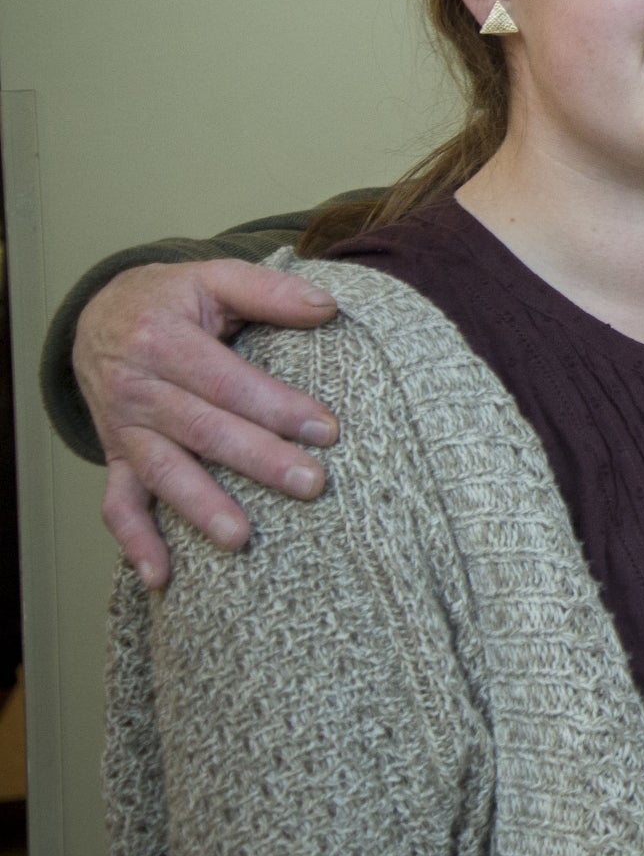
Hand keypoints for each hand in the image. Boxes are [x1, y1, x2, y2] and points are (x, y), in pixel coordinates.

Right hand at [80, 261, 339, 589]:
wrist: (102, 315)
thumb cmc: (172, 299)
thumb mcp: (214, 278)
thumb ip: (269, 290)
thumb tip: (328, 308)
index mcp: (162, 340)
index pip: (227, 381)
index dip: (275, 405)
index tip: (326, 430)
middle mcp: (137, 388)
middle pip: (201, 430)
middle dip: (256, 460)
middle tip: (310, 484)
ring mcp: (124, 428)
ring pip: (162, 472)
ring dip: (200, 508)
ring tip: (241, 539)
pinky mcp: (117, 457)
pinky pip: (119, 505)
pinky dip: (135, 543)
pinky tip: (162, 577)